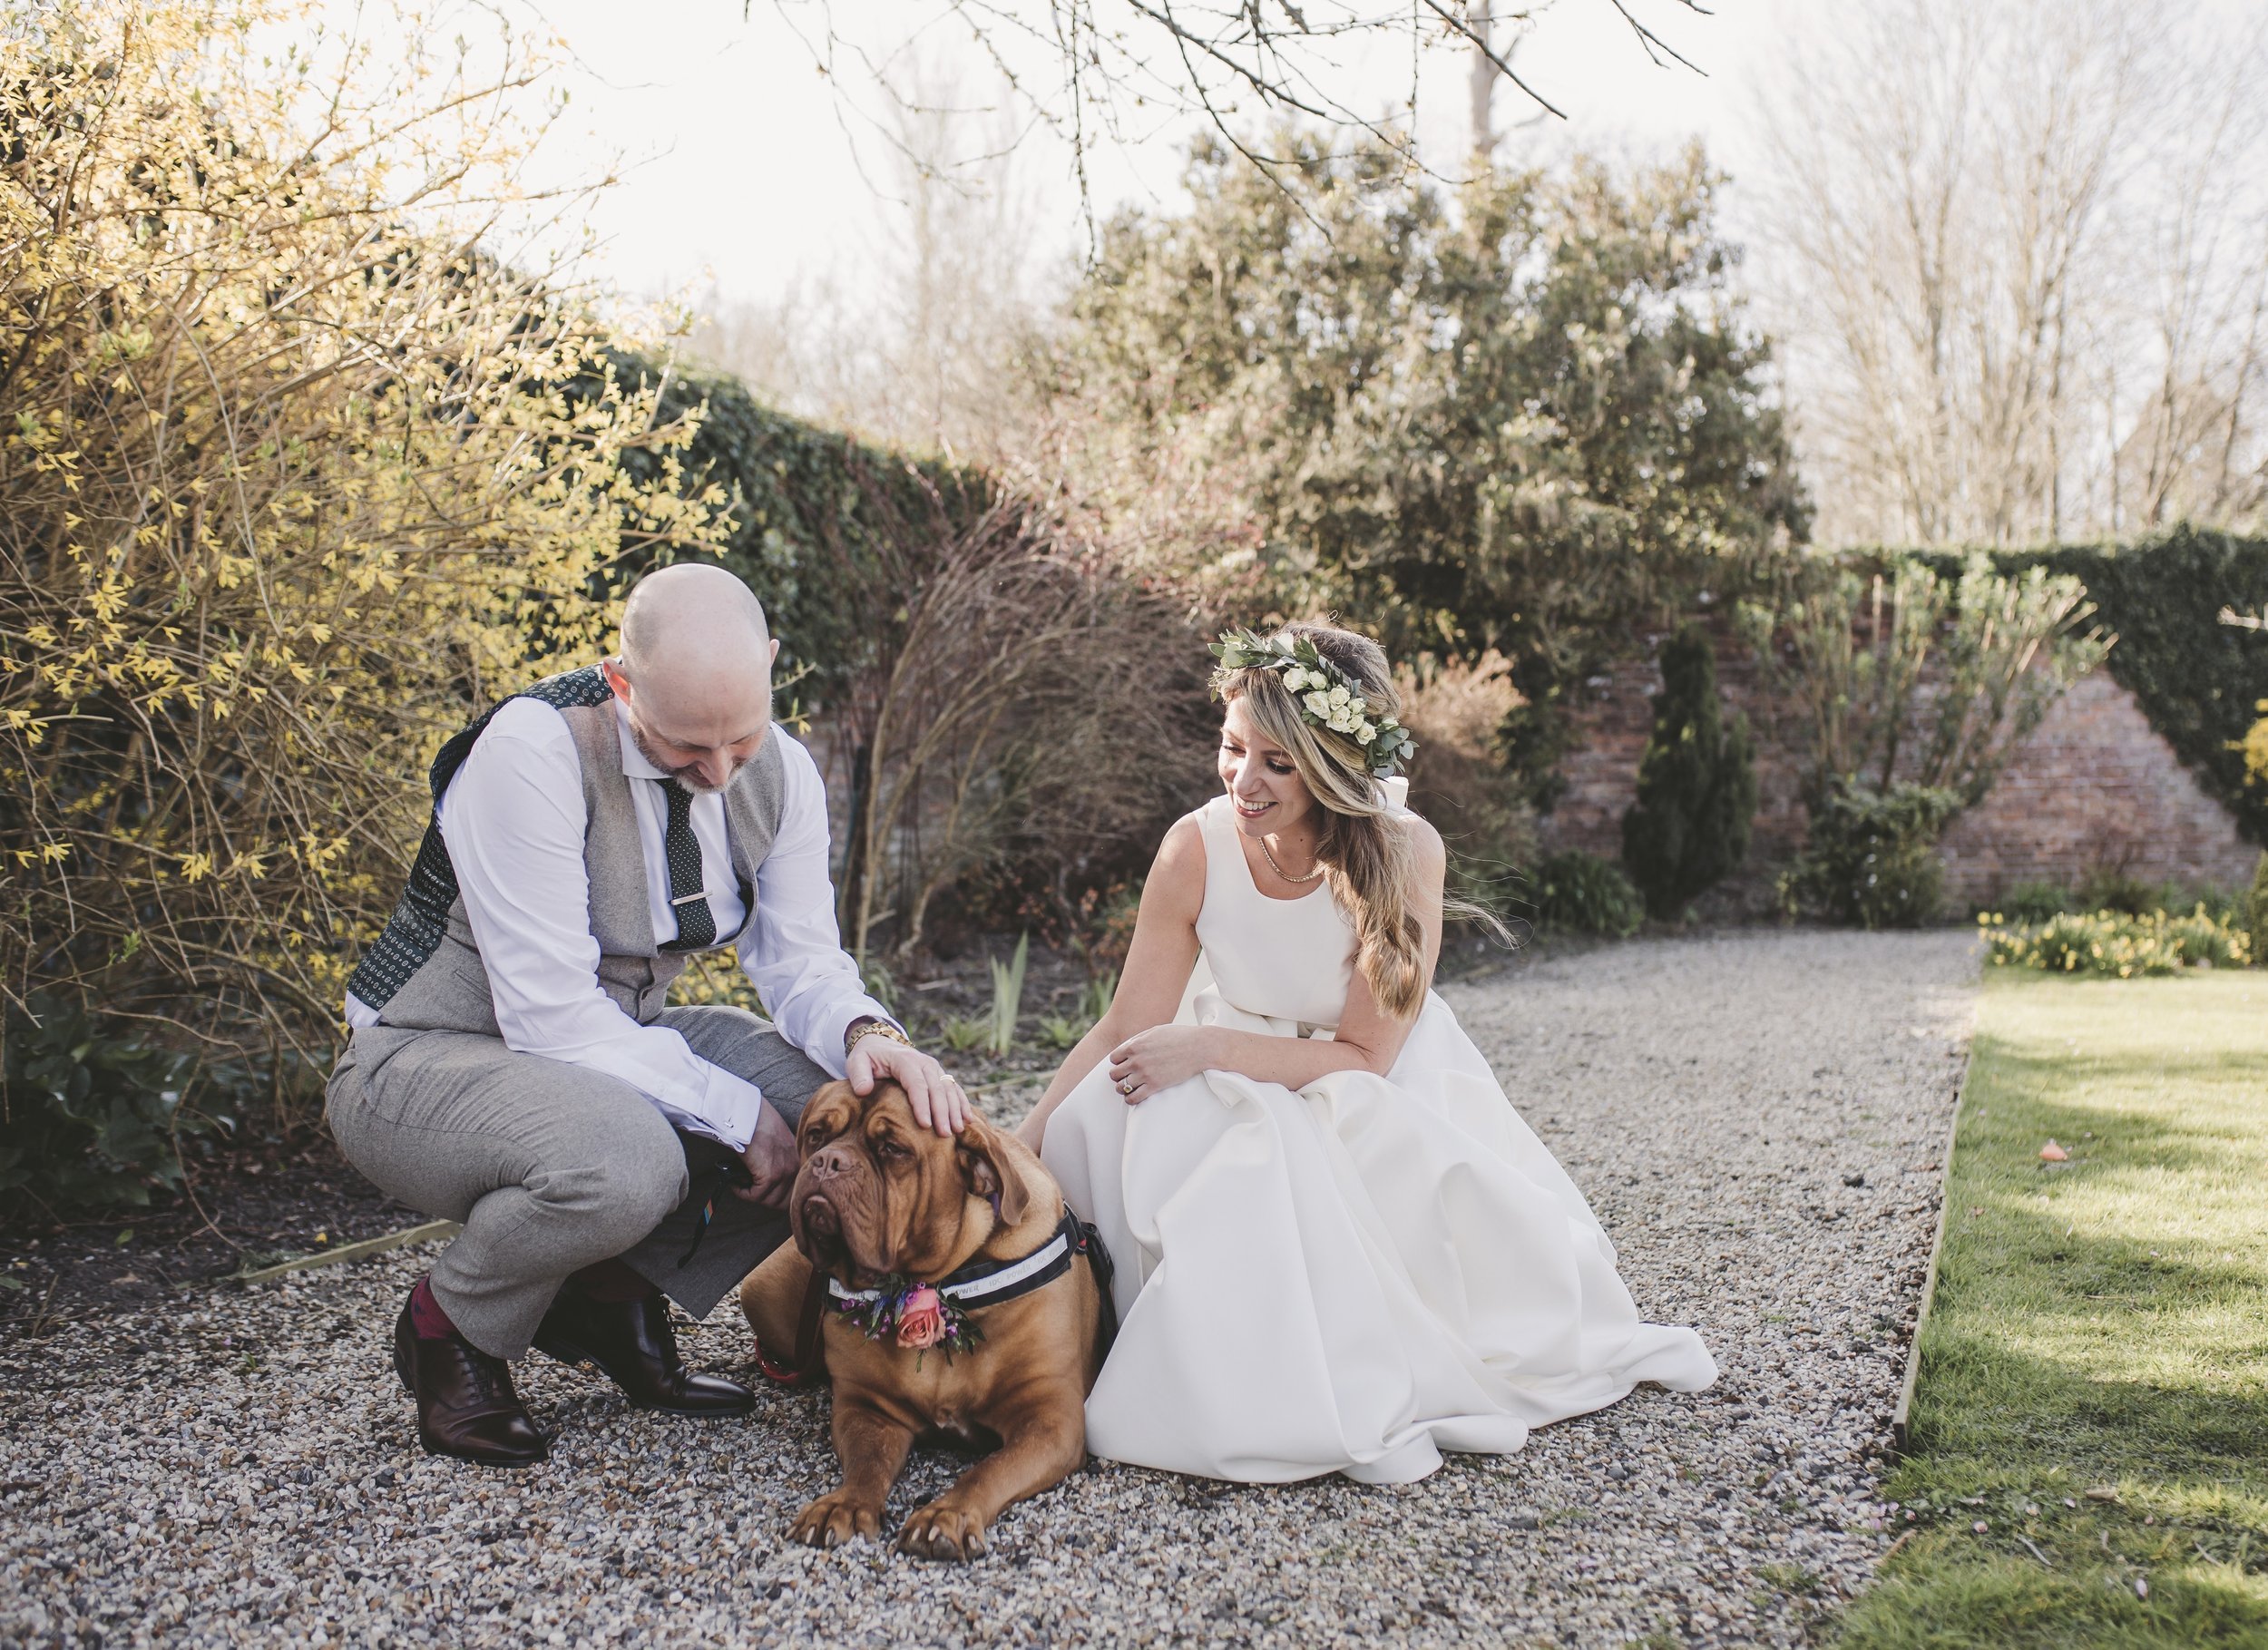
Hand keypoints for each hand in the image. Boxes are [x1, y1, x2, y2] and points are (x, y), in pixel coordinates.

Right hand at [737, 1101, 797, 1206]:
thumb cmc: (758, 1122)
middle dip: (765, 1200)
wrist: (749, 1114)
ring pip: (769, 1201)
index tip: (764, 1195)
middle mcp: (797, 1167)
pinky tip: (735, 1183)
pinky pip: (756, 1195)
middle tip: (750, 1191)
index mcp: (799, 1159)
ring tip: (741, 1185)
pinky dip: (742, 1192)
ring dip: (752, 1196)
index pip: (795, 1192)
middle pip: (784, 1201)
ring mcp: (786, 1171)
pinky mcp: (771, 1175)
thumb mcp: (777, 1141)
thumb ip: (780, 1158)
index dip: (779, 1198)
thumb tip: (770, 1179)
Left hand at [847, 1035, 970, 1136]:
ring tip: (957, 1130)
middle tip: (944, 1134)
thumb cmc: (868, 1058)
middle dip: (942, 1112)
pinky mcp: (940, 1074)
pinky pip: (954, 1088)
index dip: (922, 1104)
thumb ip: (859, 1075)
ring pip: (949, 1089)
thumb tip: (864, 1090)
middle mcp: (924, 1062)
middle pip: (937, 1088)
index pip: (916, 1084)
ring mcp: (935, 1068)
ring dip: (955, 1109)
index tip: (924, 1125)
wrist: (880, 1044)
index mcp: (905, 1060)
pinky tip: (968, 1120)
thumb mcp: (857, 1062)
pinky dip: (962, 1103)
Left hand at [1106, 1025, 1216, 1104]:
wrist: (1199, 1047)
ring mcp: (1145, 1074)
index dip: (1118, 1062)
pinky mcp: (1155, 1086)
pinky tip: (1135, 1096)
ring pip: (1121, 1087)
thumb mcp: (1155, 1031)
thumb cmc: (1179, 1036)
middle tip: (1126, 1076)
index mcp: (1135, 1046)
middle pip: (1114, 1074)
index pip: (1113, 1059)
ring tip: (1129, 1087)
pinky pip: (1133, 1098)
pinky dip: (1131, 1099)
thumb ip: (1138, 1039)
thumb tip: (1128, 1047)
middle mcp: (1136, 1060)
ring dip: (1123, 1088)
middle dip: (1119, 1075)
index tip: (1126, 1064)